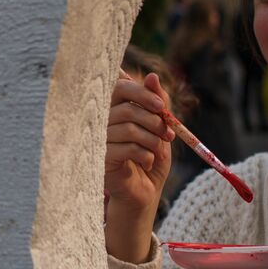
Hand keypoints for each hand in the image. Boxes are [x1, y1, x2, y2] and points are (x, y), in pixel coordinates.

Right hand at [105, 72, 174, 261]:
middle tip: (168, 134)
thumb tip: (151, 76)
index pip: (120, 87)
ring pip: (129, 129)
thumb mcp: (159, 127)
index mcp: (114, 109)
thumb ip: (157, 102)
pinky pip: (126, 148)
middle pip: (126, 108)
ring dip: (152, 140)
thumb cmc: (150, 157)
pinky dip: (145, 155)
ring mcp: (99, 140)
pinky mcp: (101, 160)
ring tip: (158, 150)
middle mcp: (101, 122)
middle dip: (154, 120)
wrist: (144, 192)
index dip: (142, 93)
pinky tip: (148, 162)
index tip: (162, 106)